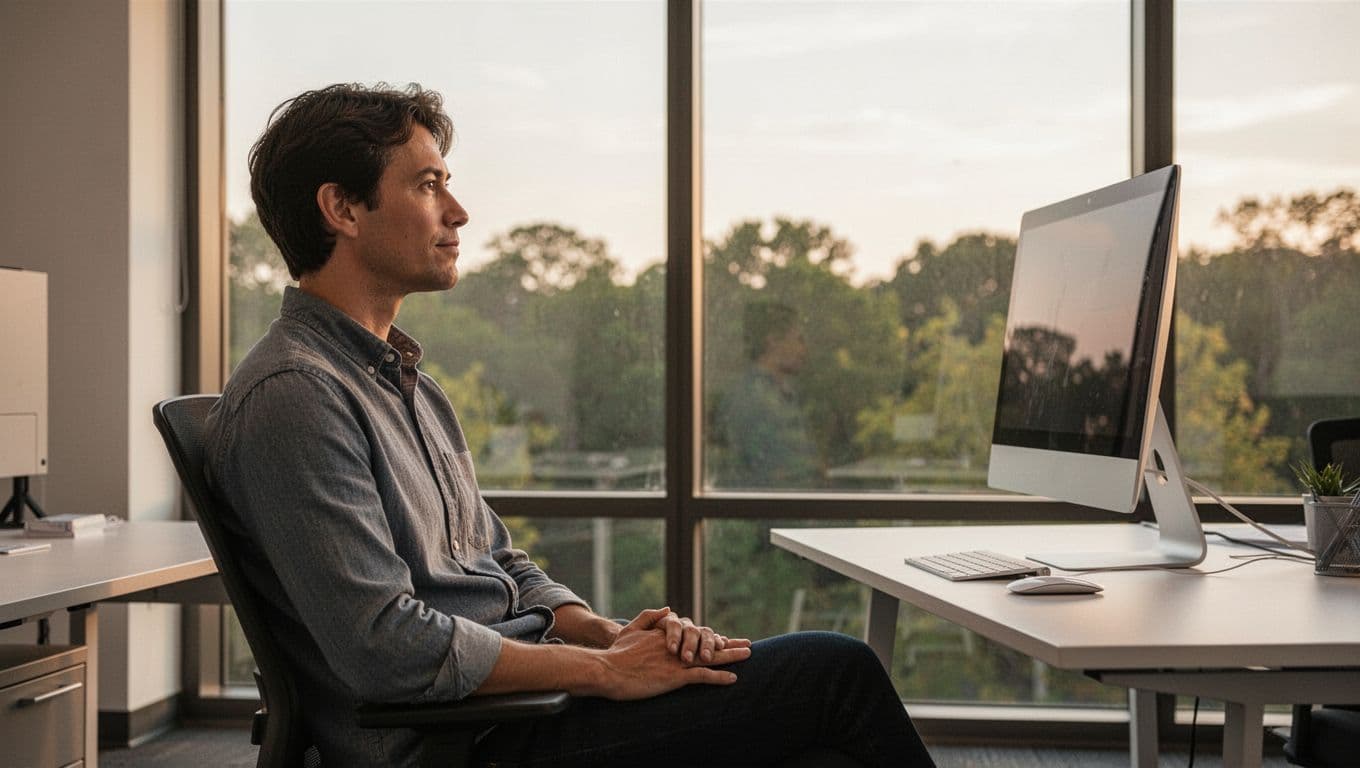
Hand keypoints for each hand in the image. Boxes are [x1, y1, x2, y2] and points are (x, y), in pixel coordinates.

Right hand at [593, 622, 750, 700]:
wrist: (608, 670)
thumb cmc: (616, 654)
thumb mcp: (630, 629)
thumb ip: (649, 617)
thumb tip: (668, 609)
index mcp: (667, 637)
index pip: (694, 635)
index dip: (711, 638)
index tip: (724, 640)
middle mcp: (676, 647)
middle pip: (708, 643)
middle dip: (729, 644)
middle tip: (747, 644)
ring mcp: (677, 661)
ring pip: (710, 658)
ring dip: (731, 657)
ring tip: (748, 655)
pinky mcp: (675, 676)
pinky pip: (703, 676)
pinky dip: (719, 677)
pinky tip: (733, 678)